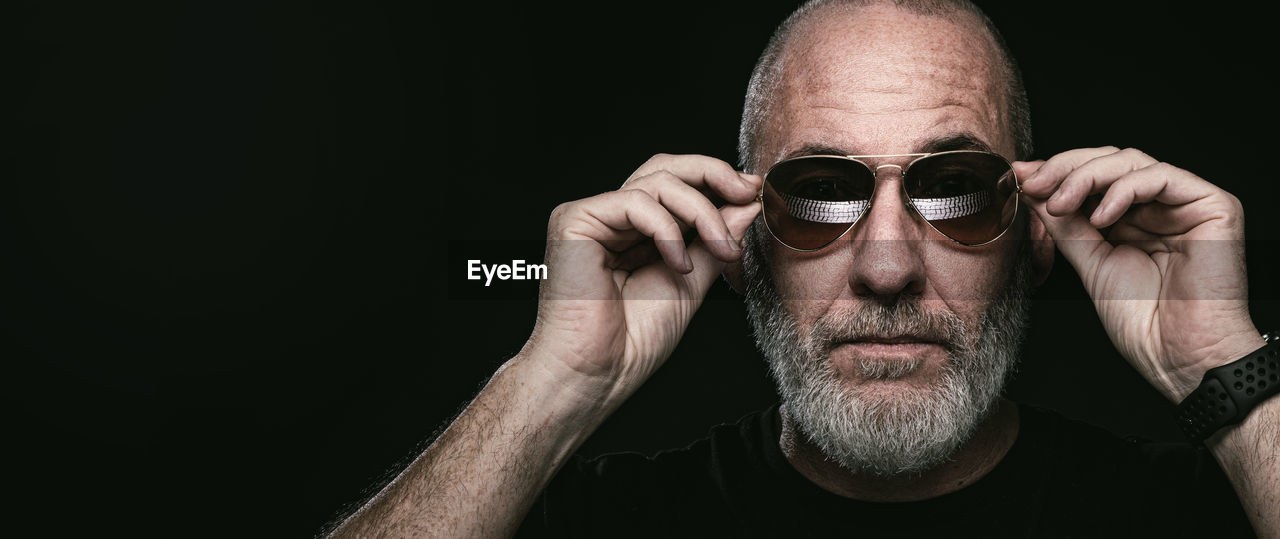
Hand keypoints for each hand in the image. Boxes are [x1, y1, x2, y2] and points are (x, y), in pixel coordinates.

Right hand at [523, 154, 760, 399]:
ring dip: (702, 212)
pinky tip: (680, 263)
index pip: (677, 185)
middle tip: (747, 191)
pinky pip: (635, 203)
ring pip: (657, 182)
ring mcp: (593, 217)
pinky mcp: (574, 221)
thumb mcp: (692, 282)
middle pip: (665, 168)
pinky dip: (668, 230)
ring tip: (723, 249)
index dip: (716, 181)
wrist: (599, 373)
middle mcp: (613, 219)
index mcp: (636, 231)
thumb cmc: (634, 341)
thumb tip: (745, 206)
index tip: (753, 192)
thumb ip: (714, 242)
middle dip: (713, 174)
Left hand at [1017, 147, 1260, 401]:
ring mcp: (1187, 203)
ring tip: (1059, 203)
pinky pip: (1162, 176)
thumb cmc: (1143, 320)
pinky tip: (1100, 217)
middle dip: (1066, 168)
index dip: (1057, 172)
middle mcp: (1161, 205)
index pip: (1094, 176)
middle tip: (1034, 182)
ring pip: (1131, 162)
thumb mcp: (1090, 261)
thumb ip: (1066, 224)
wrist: (1179, 354)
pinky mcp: (1214, 205)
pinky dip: (1123, 191)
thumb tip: (1033, 190)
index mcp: (1134, 218)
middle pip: (1111, 161)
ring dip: (1086, 176)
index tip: (1021, 176)